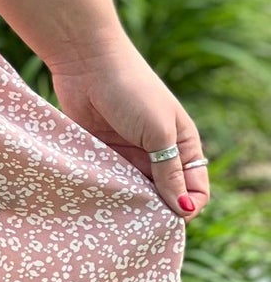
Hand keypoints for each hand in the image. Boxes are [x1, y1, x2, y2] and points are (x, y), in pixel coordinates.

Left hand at [48, 34, 208, 219]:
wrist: (86, 62)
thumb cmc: (131, 91)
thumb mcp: (158, 133)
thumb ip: (170, 172)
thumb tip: (183, 210)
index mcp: (182, 144)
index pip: (195, 188)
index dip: (189, 206)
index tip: (173, 216)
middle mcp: (158, 152)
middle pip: (165, 194)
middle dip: (158, 209)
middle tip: (144, 219)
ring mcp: (129, 152)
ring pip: (137, 191)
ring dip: (132, 202)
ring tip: (123, 211)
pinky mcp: (102, 152)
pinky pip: (111, 180)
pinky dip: (110, 191)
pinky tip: (105, 199)